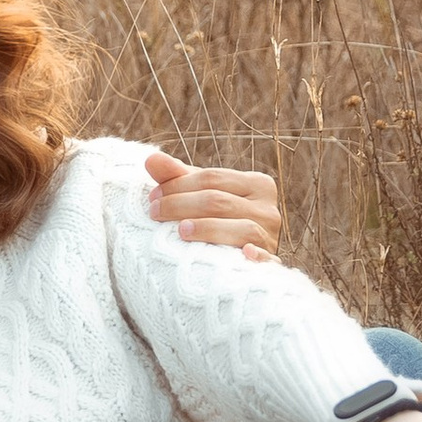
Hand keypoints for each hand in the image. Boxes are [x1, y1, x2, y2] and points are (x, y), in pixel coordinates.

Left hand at [145, 148, 281, 259]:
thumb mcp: (201, 196)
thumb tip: (150, 159)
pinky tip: (243, 254)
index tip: (153, 197)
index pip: (212, 178)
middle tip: (154, 212)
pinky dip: (257, 255)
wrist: (238, 262)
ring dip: (207, 228)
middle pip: (219, 201)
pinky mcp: (271, 262)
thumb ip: (177, 177)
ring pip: (240, 227)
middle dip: (181, 205)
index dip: (179, 185)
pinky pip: (265, 257)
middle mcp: (268, 208)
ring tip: (179, 230)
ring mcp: (270, 236)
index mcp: (257, 184)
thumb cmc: (217, 221)